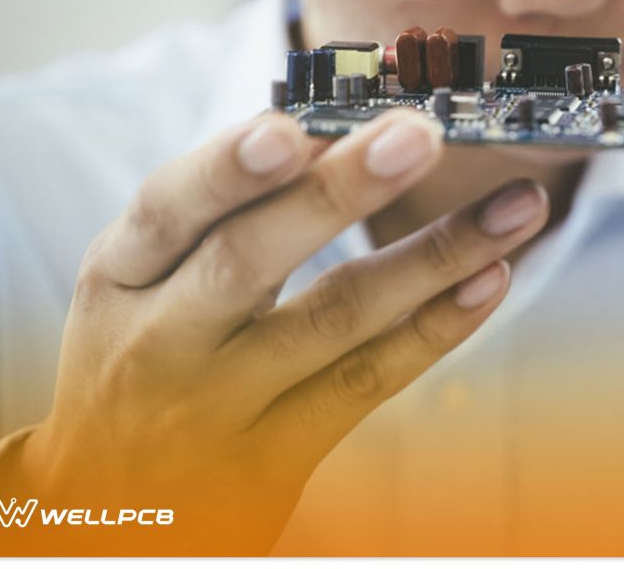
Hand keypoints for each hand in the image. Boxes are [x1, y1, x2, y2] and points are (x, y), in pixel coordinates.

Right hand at [0, 108, 549, 555]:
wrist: (108, 496)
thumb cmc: (137, 354)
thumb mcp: (135, 282)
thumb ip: (214, 215)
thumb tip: (332, 130)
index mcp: (118, 275)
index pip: (168, 208)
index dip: (227, 168)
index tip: (293, 126)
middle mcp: (162, 339)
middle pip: (251, 259)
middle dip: (340, 193)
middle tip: (419, 137)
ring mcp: (222, 405)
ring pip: (336, 320)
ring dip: (435, 255)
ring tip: (515, 205)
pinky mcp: (277, 455)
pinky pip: (367, 382)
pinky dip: (435, 327)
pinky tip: (490, 278)